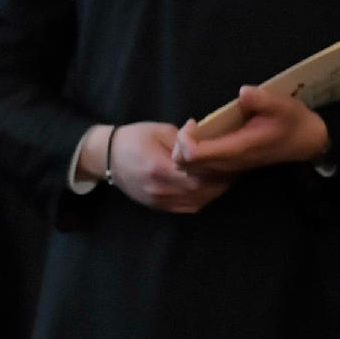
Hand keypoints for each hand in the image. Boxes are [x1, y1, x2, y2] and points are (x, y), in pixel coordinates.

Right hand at [97, 122, 231, 214]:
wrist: (106, 157)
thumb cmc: (133, 138)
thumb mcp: (161, 131)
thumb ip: (185, 139)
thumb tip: (208, 139)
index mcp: (158, 168)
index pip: (197, 177)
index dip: (218, 171)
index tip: (229, 159)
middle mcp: (158, 189)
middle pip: (200, 192)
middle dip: (220, 181)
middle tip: (232, 168)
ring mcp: (157, 200)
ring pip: (197, 202)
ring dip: (214, 191)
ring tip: (224, 178)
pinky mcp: (157, 206)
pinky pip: (187, 207)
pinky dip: (202, 199)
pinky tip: (208, 188)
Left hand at [174, 87, 331, 176]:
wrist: (306, 142)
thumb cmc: (292, 122)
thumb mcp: (282, 105)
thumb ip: (262, 100)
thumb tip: (243, 92)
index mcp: (235, 150)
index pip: (194, 155)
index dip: (184, 140)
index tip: (193, 121)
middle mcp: (227, 164)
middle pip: (186, 165)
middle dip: (180, 146)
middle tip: (191, 126)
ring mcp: (227, 168)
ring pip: (191, 169)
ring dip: (185, 152)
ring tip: (195, 131)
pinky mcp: (228, 167)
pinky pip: (200, 168)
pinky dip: (193, 156)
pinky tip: (203, 137)